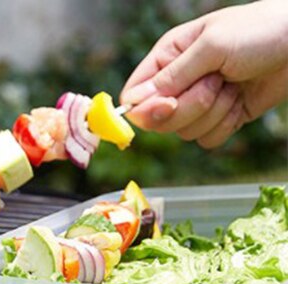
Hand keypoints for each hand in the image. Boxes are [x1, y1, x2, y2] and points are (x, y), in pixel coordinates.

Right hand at [120, 0, 287, 147]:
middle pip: (159, 121)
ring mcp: (198, 103)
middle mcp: (178, 82)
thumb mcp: (211, 46)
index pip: (134, 96)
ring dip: (213, 112)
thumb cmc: (260, 31)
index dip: (147, 108)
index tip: (169, 104)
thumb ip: (171, 76)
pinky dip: (226, 125)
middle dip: (191, 107)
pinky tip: (239, 101)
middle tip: (216, 82)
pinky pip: (206, 140)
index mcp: (168, 57)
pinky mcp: (218, 119)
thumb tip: (134, 102)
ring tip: (233, 85)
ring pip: (184, 133)